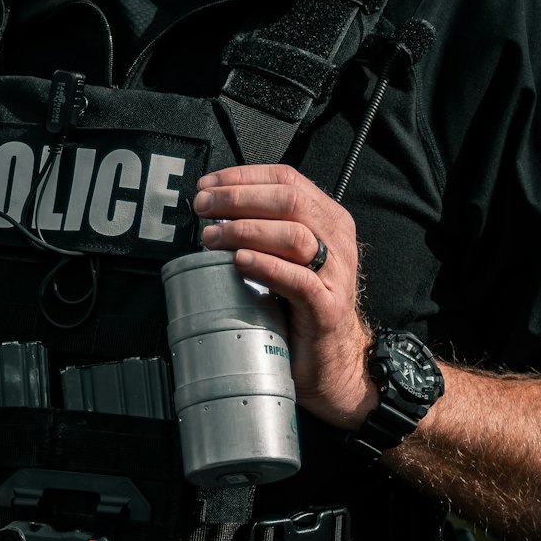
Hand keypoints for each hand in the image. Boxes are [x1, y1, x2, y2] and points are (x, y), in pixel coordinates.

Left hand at [193, 164, 375, 428]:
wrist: (332, 363)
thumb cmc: (301, 307)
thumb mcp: (287, 257)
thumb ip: (265, 230)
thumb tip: (213, 209)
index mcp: (328, 220)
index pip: (287, 178)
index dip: (242, 177)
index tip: (206, 185)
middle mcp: (337, 241)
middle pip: (289, 200)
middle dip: (238, 199)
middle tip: (203, 208)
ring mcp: (336, 274)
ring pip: (294, 235)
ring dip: (246, 230)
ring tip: (212, 237)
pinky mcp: (327, 308)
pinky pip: (299, 280)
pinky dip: (266, 266)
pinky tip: (239, 261)